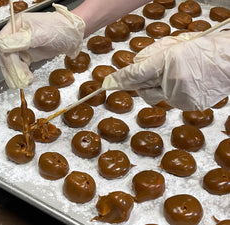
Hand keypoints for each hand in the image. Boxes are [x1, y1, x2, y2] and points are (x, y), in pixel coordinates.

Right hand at [0, 3, 84, 88]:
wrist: (72, 34)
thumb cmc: (60, 28)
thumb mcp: (41, 33)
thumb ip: (22, 39)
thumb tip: (3, 45)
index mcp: (16, 25)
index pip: (3, 43)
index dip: (8, 57)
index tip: (15, 67)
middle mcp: (15, 35)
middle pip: (6, 55)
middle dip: (12, 69)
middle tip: (20, 81)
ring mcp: (21, 46)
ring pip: (11, 63)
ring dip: (16, 74)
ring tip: (24, 83)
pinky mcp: (27, 55)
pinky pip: (19, 66)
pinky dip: (21, 75)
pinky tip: (27, 80)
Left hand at [102, 31, 229, 109]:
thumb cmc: (204, 49)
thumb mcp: (175, 44)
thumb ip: (151, 55)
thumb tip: (135, 66)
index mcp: (168, 62)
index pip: (136, 74)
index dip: (120, 80)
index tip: (108, 84)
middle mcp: (172, 82)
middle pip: (142, 89)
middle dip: (142, 84)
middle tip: (152, 74)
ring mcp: (181, 97)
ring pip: (156, 96)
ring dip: (159, 87)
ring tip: (178, 75)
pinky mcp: (188, 106)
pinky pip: (170, 101)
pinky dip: (172, 93)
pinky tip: (185, 83)